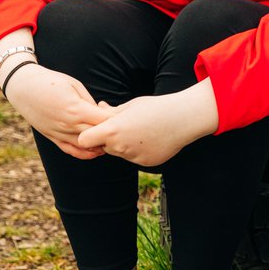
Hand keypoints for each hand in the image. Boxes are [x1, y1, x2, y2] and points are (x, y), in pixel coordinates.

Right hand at [2, 64, 114, 159]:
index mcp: (76, 109)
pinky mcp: (52, 138)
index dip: (116, 120)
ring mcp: (59, 133)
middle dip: (111, 133)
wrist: (23, 87)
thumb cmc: (50, 81)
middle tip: (123, 130)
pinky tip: (96, 150)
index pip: (103, 121)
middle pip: (97, 135)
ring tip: (112, 140)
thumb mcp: (75, 85)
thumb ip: (89, 102)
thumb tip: (102, 115)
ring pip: (85, 147)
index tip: (126, 117)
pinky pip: (71, 151)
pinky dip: (85, 154)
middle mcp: (67, 125)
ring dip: (100, 145)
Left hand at [77, 84, 216, 166]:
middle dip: (109, 139)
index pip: (85, 140)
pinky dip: (138, 150)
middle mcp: (120, 146)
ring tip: (142, 131)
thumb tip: (98, 108)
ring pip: (119, 152)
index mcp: (113, 130)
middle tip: (127, 126)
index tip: (97, 129)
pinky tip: (152, 139)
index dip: (89, 135)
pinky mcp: (144, 163)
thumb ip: (111, 112)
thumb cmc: (156, 107)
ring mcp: (132, 157)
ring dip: (124, 145)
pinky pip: (134, 158)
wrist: (183, 119)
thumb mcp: (131, 105)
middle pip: (104, 146)